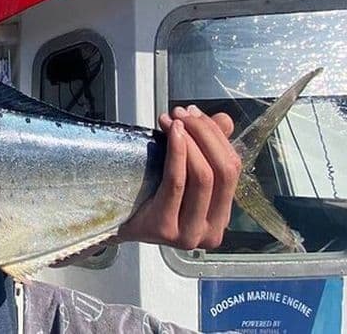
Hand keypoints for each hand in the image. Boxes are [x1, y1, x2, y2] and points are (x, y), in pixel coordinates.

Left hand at [118, 106, 237, 249]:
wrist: (115, 222)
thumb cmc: (148, 196)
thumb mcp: (182, 172)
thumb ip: (207, 148)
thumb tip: (224, 120)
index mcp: (221, 218)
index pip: (232, 170)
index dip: (217, 137)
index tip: (195, 113)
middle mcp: (211, 232)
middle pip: (222, 172)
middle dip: (204, 135)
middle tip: (182, 114)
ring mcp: (190, 234)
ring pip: (202, 177)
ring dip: (190, 141)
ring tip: (173, 121)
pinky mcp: (166, 229)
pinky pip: (177, 183)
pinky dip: (178, 153)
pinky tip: (172, 134)